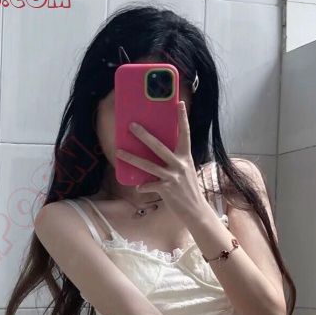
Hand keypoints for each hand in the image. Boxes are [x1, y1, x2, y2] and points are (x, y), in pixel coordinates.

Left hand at [115, 101, 208, 223]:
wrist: (195, 211)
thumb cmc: (188, 190)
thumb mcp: (186, 171)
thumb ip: (175, 161)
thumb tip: (159, 153)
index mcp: (186, 157)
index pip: (185, 133)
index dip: (182, 118)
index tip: (179, 103)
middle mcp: (180, 164)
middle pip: (158, 146)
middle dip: (144, 135)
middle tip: (131, 126)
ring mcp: (173, 177)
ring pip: (148, 165)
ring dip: (132, 158)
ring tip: (119, 152)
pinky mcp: (166, 190)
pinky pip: (149, 185)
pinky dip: (143, 186)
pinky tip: (138, 187)